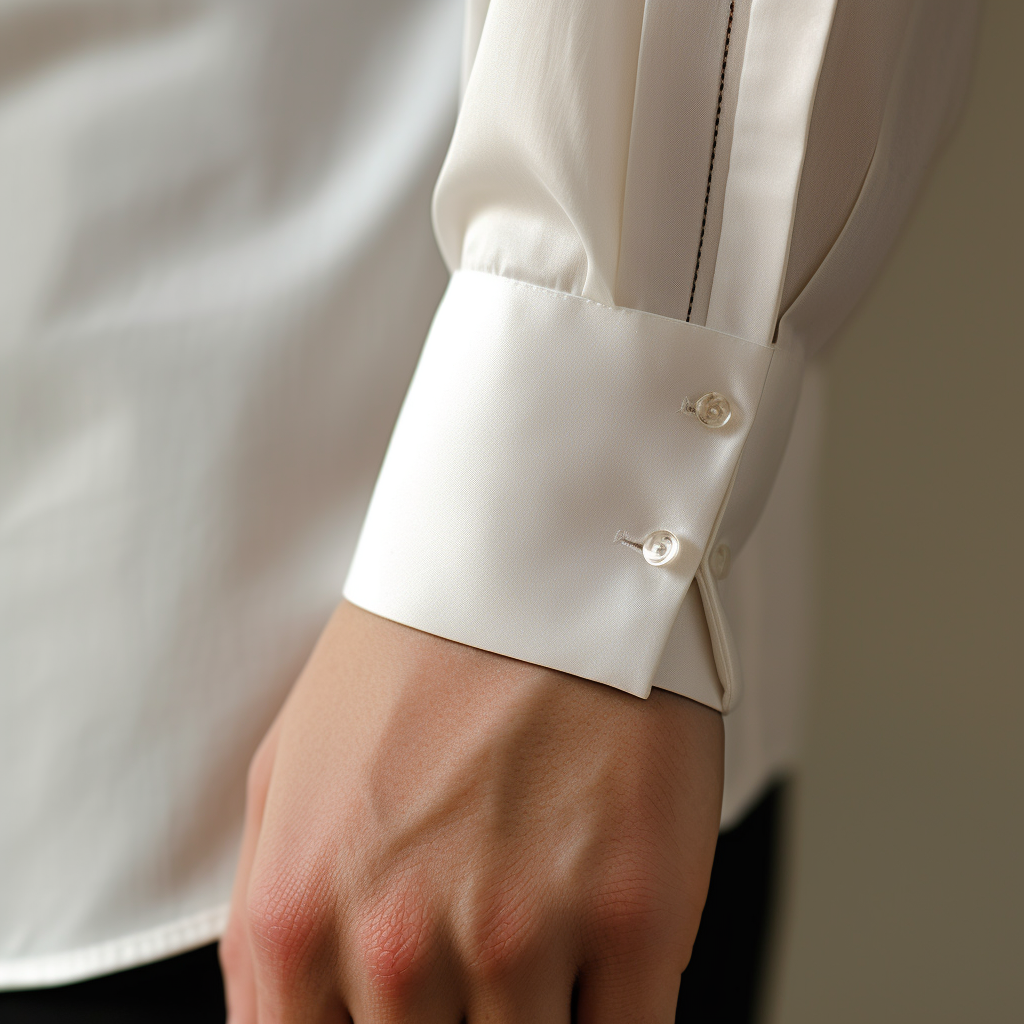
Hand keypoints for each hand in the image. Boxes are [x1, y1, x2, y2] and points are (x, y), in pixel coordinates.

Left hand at [220, 600, 723, 1021]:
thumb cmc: (411, 657)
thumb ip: (267, 936)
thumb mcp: (283, 778)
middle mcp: (396, 943)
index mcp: (295, 918)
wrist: (531, 557)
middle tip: (484, 955)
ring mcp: (521, 933)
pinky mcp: (635, 915)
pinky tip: (603, 964)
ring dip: (535, 1018)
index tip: (423, 1019)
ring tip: (544, 935)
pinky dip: (612, 1019)